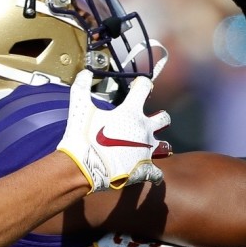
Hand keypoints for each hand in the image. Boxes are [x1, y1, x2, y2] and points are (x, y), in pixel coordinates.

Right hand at [56, 70, 170, 192]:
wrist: (82, 167)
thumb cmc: (82, 137)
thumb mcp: (80, 108)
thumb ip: (82, 87)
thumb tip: (84, 72)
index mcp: (131, 112)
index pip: (144, 88)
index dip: (141, 84)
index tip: (138, 86)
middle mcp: (144, 130)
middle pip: (164, 118)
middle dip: (159, 117)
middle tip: (148, 119)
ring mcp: (146, 151)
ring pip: (165, 146)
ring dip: (160, 145)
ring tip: (152, 147)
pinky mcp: (144, 170)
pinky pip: (157, 174)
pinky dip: (154, 174)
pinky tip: (151, 175)